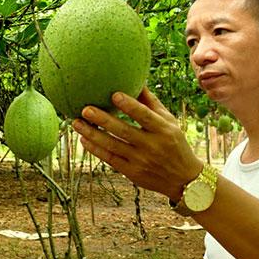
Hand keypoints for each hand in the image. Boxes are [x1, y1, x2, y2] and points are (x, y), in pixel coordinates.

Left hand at [70, 87, 201, 200]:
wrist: (183, 180)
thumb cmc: (174, 143)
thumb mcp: (169, 122)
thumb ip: (151, 103)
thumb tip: (137, 79)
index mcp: (163, 130)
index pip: (145, 116)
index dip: (130, 106)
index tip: (114, 94)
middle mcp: (152, 146)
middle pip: (123, 131)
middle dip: (102, 120)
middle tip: (85, 109)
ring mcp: (140, 161)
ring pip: (112, 146)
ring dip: (92, 134)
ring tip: (76, 123)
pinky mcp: (132, 173)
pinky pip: (110, 159)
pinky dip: (96, 149)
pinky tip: (83, 139)